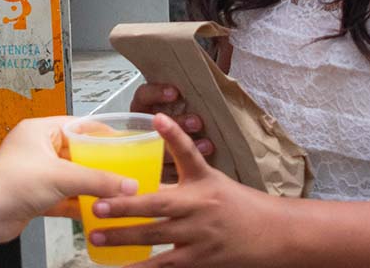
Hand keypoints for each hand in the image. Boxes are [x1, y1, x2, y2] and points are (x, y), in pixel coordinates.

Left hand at [0, 116, 137, 243]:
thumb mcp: (61, 177)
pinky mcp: (36, 194)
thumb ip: (97, 180)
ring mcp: (37, 172)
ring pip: (71, 176)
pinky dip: (78, 202)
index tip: (121, 141)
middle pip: (77, 152)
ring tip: (114, 190)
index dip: (101, 133)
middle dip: (98, 163)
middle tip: (122, 168)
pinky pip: (63, 195)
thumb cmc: (10, 183)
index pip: (78, 125)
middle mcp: (37, 148)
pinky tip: (95, 210)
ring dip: (89, 185)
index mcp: (39, 131)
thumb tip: (126, 184)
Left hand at [87, 114, 278, 266]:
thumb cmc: (236, 203)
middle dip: (126, 207)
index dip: (174, 135)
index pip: (188, 154)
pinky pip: (166, 267)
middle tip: (98, 206)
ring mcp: (200, 236)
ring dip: (125, 239)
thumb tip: (157, 127)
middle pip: (160, 205)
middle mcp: (201, 207)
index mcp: (203, 182)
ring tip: (97, 238)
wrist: (272, 235)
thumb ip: (181, 162)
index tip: (157, 118)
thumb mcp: (211, 177)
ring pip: (157, 238)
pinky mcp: (200, 261)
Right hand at [130, 83, 213, 181]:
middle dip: (176, 124)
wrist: (189, 144)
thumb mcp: (190, 95)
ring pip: (159, 150)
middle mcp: (143, 126)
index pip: (143, 96)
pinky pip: (168, 171)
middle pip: (152, 126)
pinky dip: (186, 168)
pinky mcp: (159, 169)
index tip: (175, 91)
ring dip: (183, 146)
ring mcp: (148, 149)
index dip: (157, 92)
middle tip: (196, 121)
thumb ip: (198, 80)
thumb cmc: (190, 113)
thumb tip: (222, 45)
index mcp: (146, 106)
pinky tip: (206, 161)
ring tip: (208, 143)